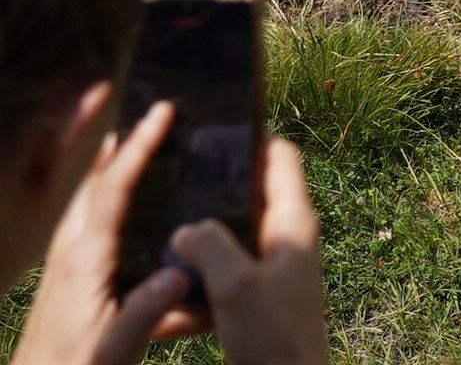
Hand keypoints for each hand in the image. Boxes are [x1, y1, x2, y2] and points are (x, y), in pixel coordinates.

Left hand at [13, 98, 200, 364]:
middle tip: (142, 108)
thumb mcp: (113, 349)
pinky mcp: (68, 274)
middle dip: (113, 141)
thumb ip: (145, 312)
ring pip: (85, 197)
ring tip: (131, 139)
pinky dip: (101, 191)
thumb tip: (182, 272)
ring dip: (105, 164)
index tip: (162, 113)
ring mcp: (65, 262)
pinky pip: (85, 217)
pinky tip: (117, 198)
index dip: (138, 149)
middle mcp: (70, 252)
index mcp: (84, 262)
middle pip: (91, 181)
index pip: (113, 191)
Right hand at [169, 140, 323, 364]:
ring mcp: (276, 267)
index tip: (215, 127)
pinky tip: (170, 273)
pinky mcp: (259, 295)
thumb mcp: (235, 283)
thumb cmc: (271, 334)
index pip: (282, 158)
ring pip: (237, 231)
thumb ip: (210, 244)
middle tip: (177, 172)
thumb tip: (186, 227)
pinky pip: (228, 267)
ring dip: (207, 228)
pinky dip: (203, 266)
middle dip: (219, 183)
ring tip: (164, 218)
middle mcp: (289, 238)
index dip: (253, 138)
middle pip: (254, 192)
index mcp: (294, 222)